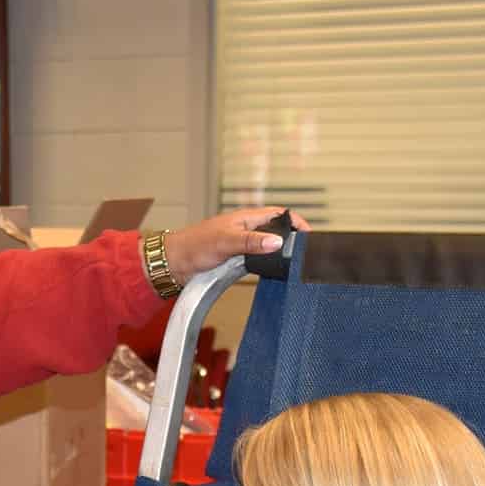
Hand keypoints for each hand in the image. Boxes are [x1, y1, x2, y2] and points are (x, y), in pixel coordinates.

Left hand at [162, 206, 310, 286]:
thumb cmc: (195, 246)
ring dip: (280, 252)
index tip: (310, 234)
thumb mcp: (226, 242)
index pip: (279, 213)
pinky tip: (273, 272)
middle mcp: (246, 229)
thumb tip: (277, 242)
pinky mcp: (236, 259)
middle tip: (305, 252)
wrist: (174, 263)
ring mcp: (242, 244)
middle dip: (292, 238)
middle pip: (276, 230)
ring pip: (268, 246)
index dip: (296, 221)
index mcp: (246, 218)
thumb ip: (251, 242)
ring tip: (294, 263)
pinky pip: (258, 260)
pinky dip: (267, 264)